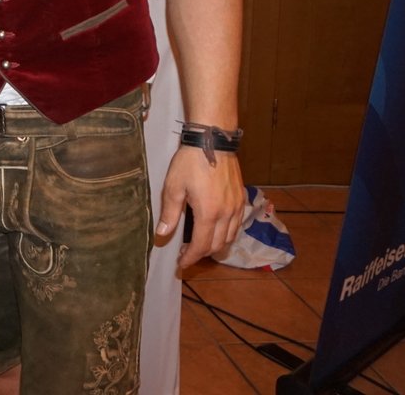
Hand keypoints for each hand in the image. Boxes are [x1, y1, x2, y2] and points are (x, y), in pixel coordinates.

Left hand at [156, 145, 246, 268]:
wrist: (213, 140)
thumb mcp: (173, 187)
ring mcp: (237, 206)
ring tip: (201, 245)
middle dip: (202, 254)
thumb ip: (169, 213)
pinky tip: (217, 229)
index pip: (202, 246)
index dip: (191, 258)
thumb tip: (162, 235)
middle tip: (187, 254)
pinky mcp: (241, 198)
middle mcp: (227, 214)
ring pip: (231, 237)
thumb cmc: (190, 162)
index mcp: (209, 213)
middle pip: (218, 245)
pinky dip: (228, 233)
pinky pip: (237, 225)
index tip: (181, 263)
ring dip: (217, 245)